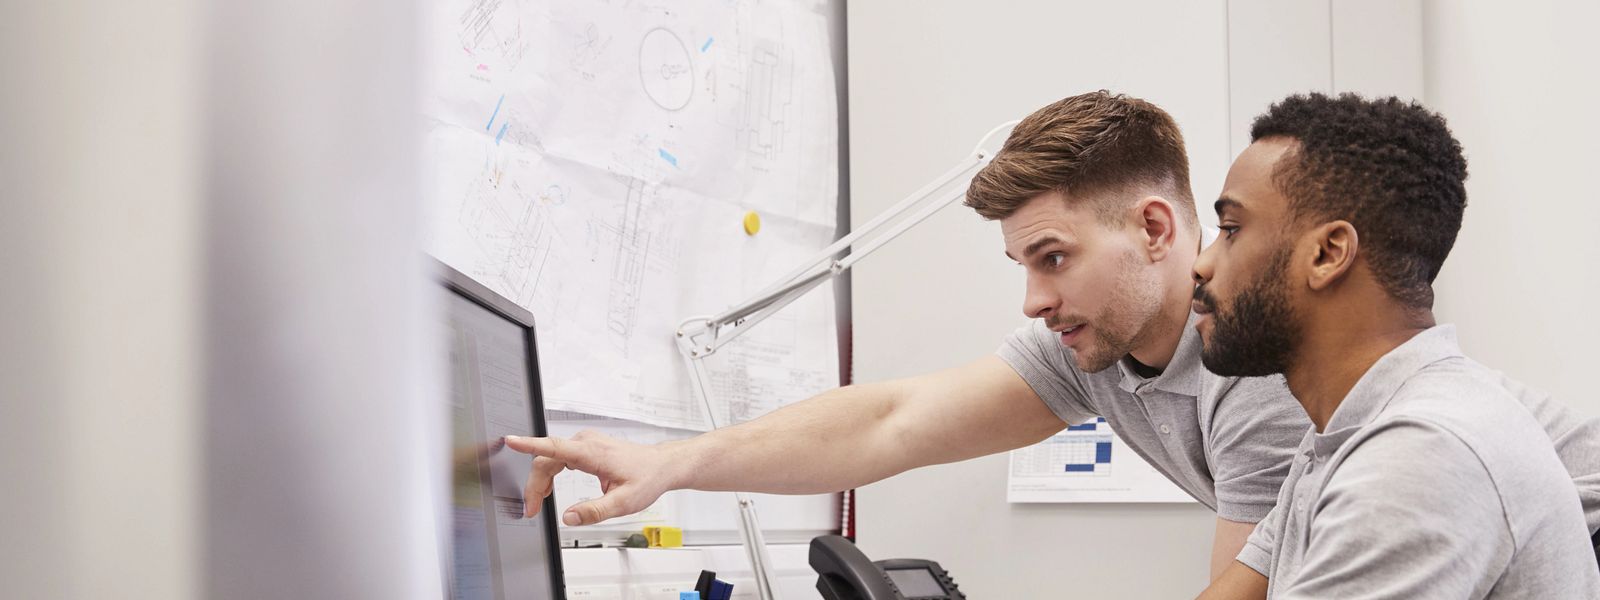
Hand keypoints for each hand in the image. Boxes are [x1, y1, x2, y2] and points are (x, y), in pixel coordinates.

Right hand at [502, 431, 684, 525]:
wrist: (661, 465)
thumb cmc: (647, 478)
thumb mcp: (623, 503)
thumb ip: (594, 511)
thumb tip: (569, 517)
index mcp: (592, 452)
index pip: (554, 446)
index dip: (529, 444)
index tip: (511, 440)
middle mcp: (586, 442)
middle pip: (547, 460)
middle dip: (535, 485)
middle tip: (532, 510)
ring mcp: (586, 442)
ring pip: (551, 459)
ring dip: (541, 481)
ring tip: (538, 503)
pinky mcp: (586, 446)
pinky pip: (559, 457)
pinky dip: (551, 473)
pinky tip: (550, 488)